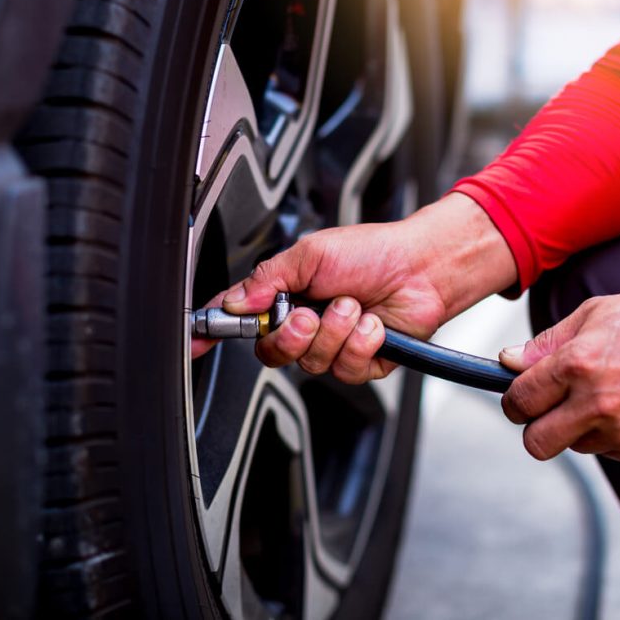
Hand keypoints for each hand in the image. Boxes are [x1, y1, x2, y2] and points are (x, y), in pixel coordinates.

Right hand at [191, 194, 516, 383]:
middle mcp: (306, 324)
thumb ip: (269, 280)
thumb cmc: (373, 252)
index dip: (215, 332)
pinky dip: (362, 341)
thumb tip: (237, 301)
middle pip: (273, 352)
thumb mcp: (311, 254)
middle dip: (291, 334)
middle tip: (309, 313)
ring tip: (354, 305)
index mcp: (286, 297)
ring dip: (336, 331)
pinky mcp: (362, 362)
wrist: (422, 266)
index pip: (241, 320)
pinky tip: (373, 323)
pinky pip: (347, 368)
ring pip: (312, 362)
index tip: (197, 339)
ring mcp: (334, 345)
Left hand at [498, 285, 619, 461]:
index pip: (519, 402)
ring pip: (575, 446)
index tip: (522, 395)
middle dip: (536, 427)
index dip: (515, 400)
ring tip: (605, 394)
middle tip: (550, 408)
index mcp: (577, 366)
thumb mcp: (594, 314)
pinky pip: (610, 451)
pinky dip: (611, 434)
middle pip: (537, 443)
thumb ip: (546, 344)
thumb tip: (508, 362)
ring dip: (578, 428)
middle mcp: (598, 405)